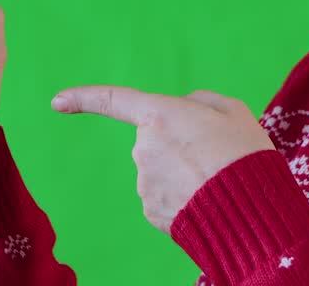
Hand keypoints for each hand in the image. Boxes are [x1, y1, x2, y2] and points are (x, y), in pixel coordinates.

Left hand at [51, 85, 275, 232]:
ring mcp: (144, 183)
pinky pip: (165, 196)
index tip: (57, 101)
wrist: (251, 210)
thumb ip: (201, 102)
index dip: (83, 98)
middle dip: (178, 144)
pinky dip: (182, 196)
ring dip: (183, 173)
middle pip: (155, 140)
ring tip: (216, 178)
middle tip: (215, 154)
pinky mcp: (151, 211)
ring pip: (161, 170)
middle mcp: (143, 148)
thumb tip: (183, 110)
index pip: (113, 100)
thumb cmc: (244, 154)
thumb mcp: (233, 111)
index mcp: (160, 114)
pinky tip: (205, 199)